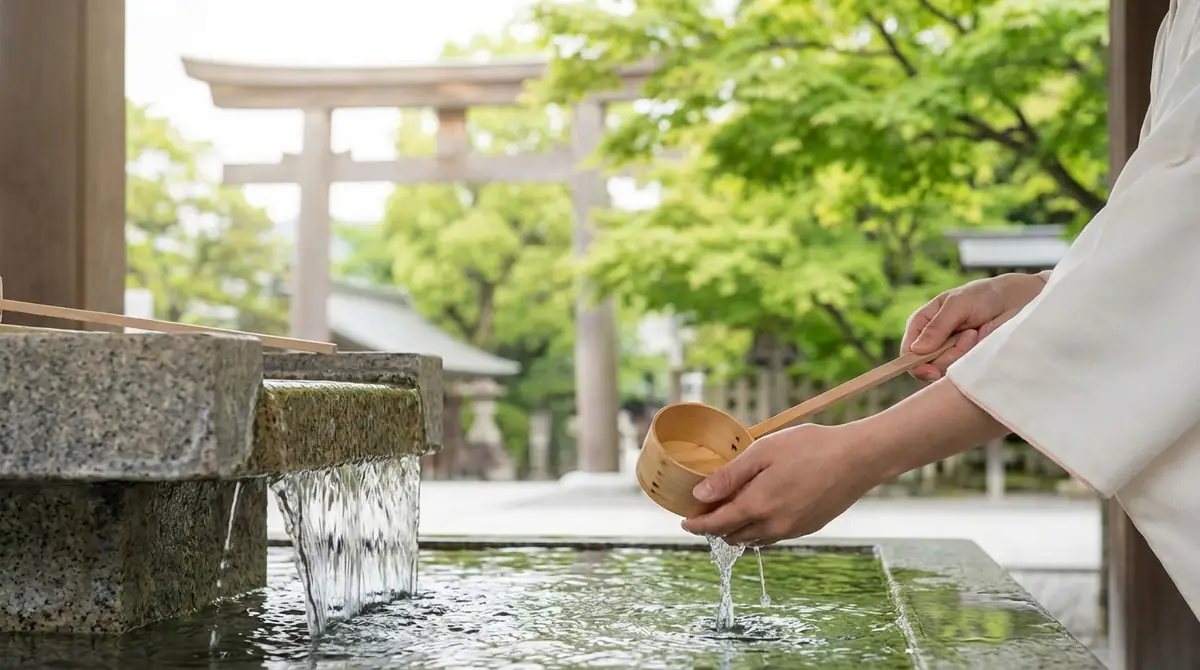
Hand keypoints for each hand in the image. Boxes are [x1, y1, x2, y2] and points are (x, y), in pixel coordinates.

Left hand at [680, 423, 879, 545]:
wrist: (857, 458)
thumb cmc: (809, 447)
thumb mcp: (762, 452)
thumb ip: (729, 476)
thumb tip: (699, 496)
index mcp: (758, 505)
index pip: (717, 524)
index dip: (697, 525)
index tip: (685, 522)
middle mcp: (773, 525)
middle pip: (732, 536)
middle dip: (715, 527)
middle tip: (706, 511)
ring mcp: (792, 529)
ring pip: (753, 539)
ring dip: (736, 530)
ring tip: (730, 511)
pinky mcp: (808, 528)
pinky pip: (773, 536)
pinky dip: (758, 529)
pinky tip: (760, 511)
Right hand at [903, 272, 1047, 381]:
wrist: (1017, 301)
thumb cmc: (983, 296)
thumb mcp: (957, 304)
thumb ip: (937, 326)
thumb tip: (916, 350)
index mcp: (923, 324)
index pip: (908, 351)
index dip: (915, 364)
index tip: (930, 371)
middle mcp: (934, 342)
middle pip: (927, 366)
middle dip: (948, 355)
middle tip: (969, 334)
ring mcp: (951, 353)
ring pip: (947, 370)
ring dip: (964, 354)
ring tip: (978, 333)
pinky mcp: (968, 361)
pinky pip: (964, 371)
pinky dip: (974, 358)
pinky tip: (983, 341)